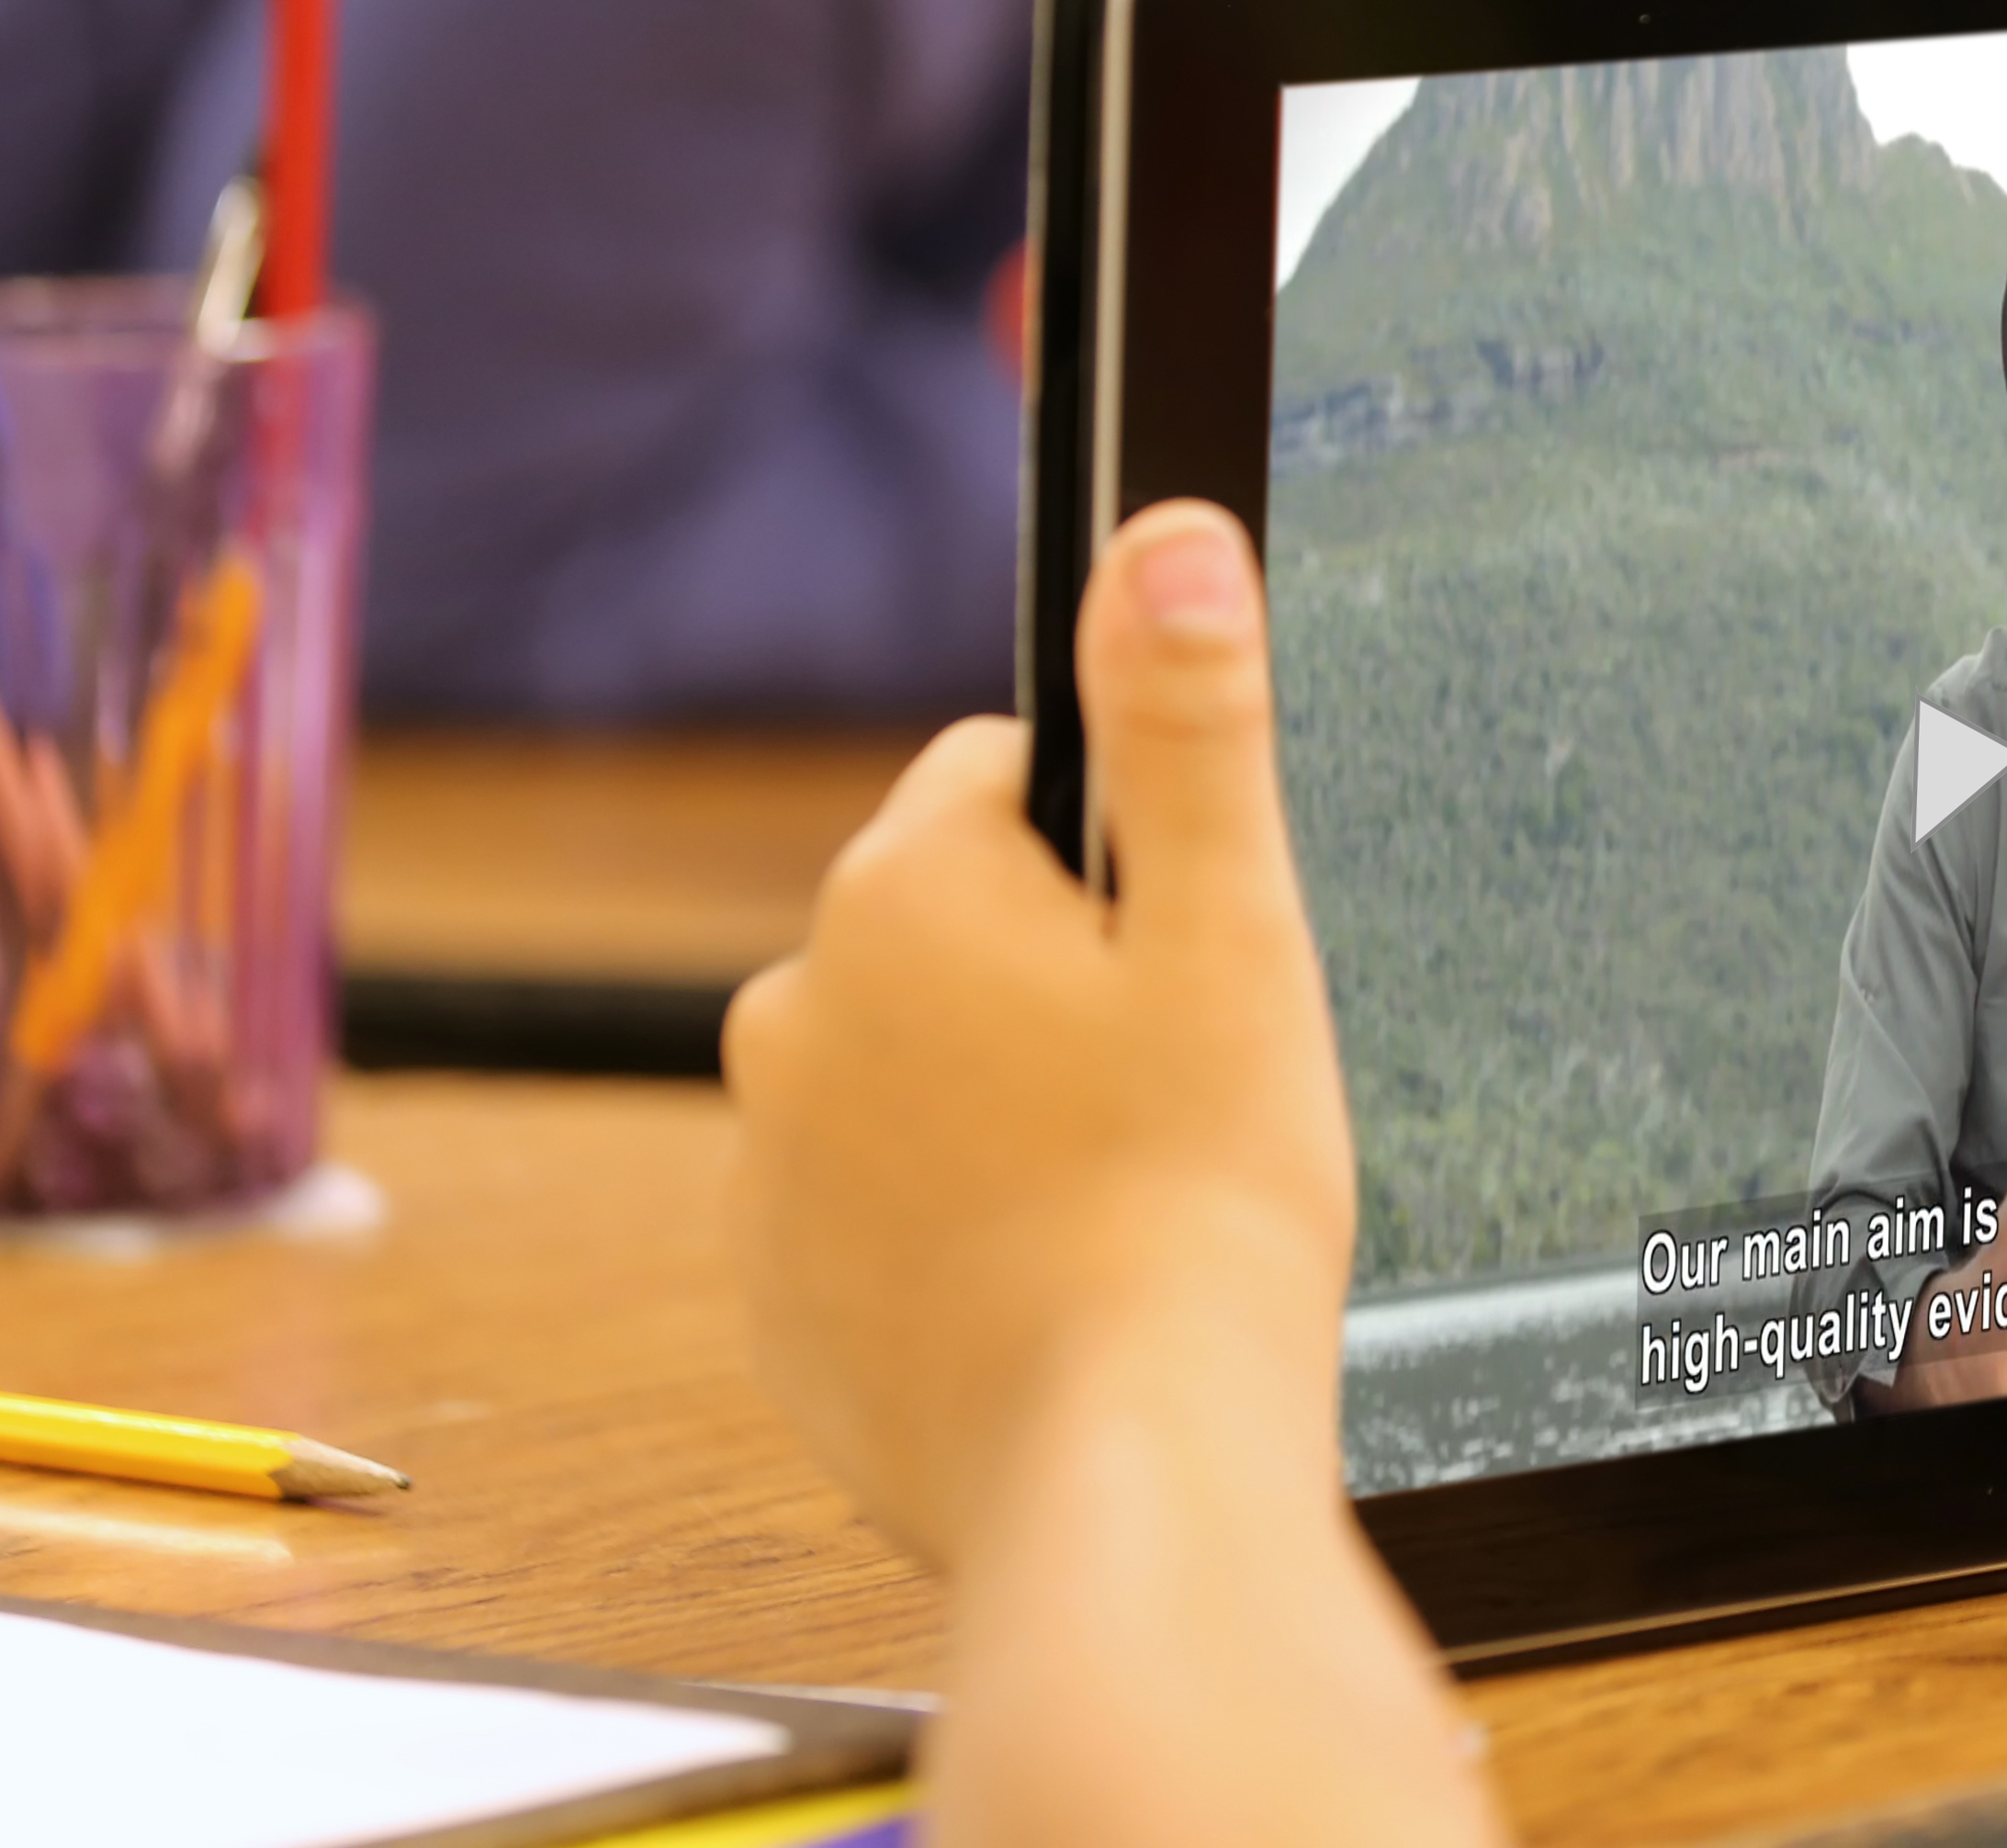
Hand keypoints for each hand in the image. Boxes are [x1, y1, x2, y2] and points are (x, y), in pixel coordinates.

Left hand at [724, 499, 1352, 1565]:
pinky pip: (878, 1218)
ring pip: (915, 1078)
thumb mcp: (1234, 929)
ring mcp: (772, 1168)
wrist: (1125, 1471)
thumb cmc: (1198, 1203)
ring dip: (1001, 1115)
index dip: (1123, 859)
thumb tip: (1164, 535)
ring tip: (1120, 1204)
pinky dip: (956, 1241)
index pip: (1009, 781)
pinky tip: (1056, 1289)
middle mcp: (798, 1010)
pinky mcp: (781, 1305)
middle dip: (1054, 988)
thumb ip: (1190, 718)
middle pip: (956, 933)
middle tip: (1170, 1095)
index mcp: (905, 890)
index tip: (1182, 959)